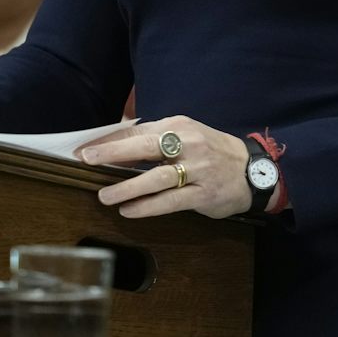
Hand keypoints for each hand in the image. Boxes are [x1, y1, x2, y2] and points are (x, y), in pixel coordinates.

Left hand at [78, 116, 251, 219]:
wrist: (252, 170)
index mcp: (180, 125)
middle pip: (146, 147)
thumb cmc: (211, 152)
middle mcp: (188, 144)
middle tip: (89, 161)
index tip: (85, 150)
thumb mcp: (186, 135)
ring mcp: (198, 169)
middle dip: (114, 153)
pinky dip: (148, 206)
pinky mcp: (204, 194)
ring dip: (127, 187)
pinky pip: (171, 200)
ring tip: (104, 196)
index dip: (110, 140)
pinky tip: (129, 211)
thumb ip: (155, 138)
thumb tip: (113, 142)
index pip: (138, 131)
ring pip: (157, 177)